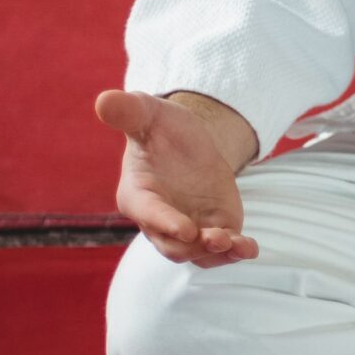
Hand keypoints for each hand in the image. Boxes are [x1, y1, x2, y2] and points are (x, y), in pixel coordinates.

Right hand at [94, 89, 260, 267]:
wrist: (187, 141)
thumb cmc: (160, 128)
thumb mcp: (148, 113)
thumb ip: (129, 111)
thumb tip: (104, 100)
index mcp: (137, 195)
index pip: (148, 215)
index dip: (165, 223)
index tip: (186, 228)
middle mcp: (159, 220)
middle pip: (172, 246)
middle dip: (194, 245)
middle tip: (217, 238)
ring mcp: (186, 229)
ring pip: (197, 253)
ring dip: (216, 253)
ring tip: (237, 244)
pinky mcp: (211, 228)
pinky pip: (220, 250)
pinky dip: (235, 252)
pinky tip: (250, 248)